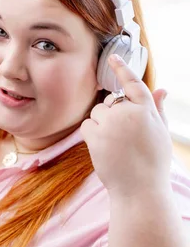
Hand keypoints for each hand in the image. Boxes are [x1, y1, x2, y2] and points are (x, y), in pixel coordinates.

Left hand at [80, 54, 171, 197]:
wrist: (140, 189)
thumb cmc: (152, 162)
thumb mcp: (161, 132)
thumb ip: (156, 109)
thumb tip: (161, 88)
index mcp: (146, 109)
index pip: (132, 83)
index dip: (122, 69)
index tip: (112, 57)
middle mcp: (128, 112)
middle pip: (110, 103)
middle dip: (112, 115)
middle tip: (123, 138)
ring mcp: (110, 123)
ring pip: (97, 113)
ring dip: (101, 125)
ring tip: (115, 145)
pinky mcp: (95, 135)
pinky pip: (86, 125)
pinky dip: (91, 135)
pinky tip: (103, 148)